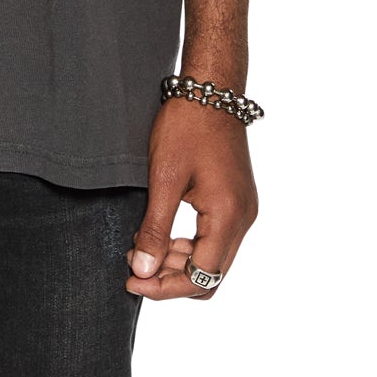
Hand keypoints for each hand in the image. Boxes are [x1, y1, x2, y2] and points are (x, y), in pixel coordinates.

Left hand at [125, 95, 257, 299]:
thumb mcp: (163, 178)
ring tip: (142, 249)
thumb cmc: (186, 126)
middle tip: (134, 269)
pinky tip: (161, 234)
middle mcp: (243, 219)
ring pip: (213, 259)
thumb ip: (155, 229)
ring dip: (179, 263)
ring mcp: (243, 210)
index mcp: (228, 216)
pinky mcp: (237, 201)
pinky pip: (216, 239)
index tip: (132, 282)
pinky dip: (189, 245)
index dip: (165, 287)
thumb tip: (144, 272)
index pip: (200, 276)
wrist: (212, 89)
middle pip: (210, 274)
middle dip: (171, 279)